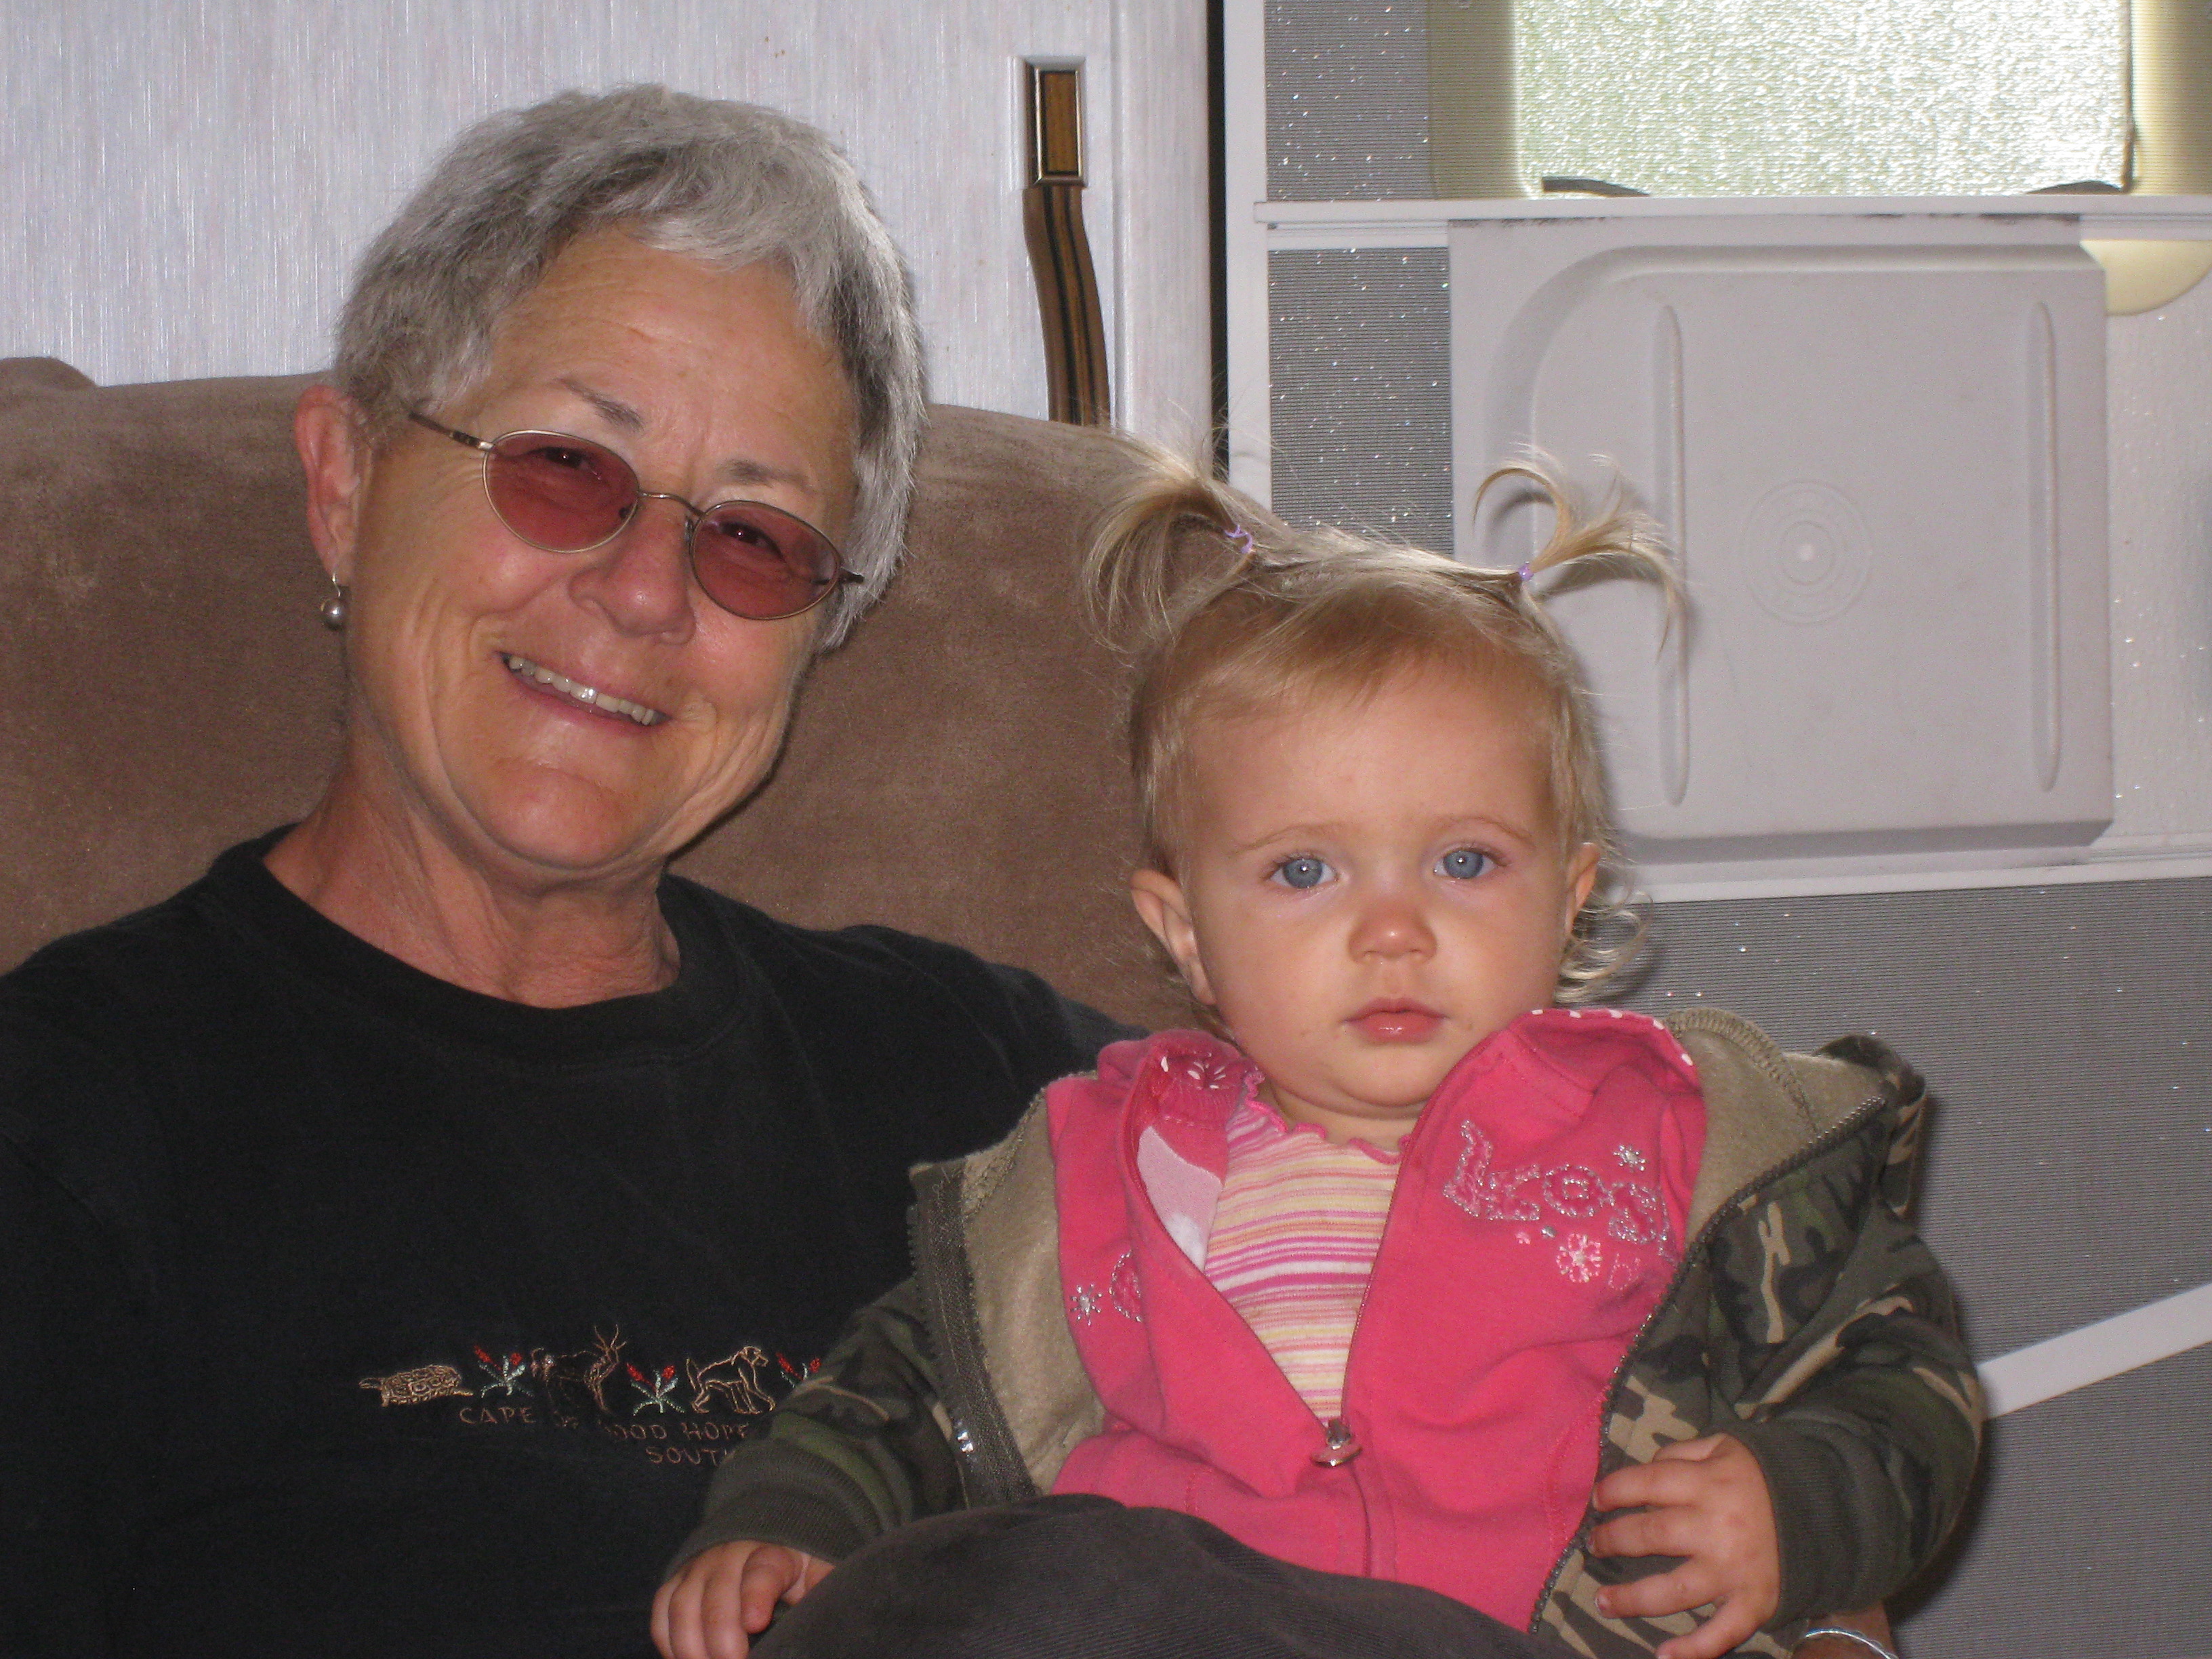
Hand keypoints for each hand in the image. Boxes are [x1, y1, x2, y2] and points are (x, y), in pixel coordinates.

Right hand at [653, 1540, 832, 1658]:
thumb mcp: (818, 1571)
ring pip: (682, 1604)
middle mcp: (728, 1556)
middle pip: (716, 1594)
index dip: (755, 1595)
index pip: (761, 1571)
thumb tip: (832, 1610)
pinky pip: (662, 1611)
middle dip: (720, 1634)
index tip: (756, 1622)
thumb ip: (823, 1588)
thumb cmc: (794, 1568)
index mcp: (771, 1552)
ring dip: (690, 1644)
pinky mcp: (676, 1583)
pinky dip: (668, 1641)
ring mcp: (698, 1569)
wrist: (761, 1537)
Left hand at [1588, 1434, 1779, 1658]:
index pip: (1645, 1484)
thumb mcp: (1727, 1447)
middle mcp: (1716, 1527)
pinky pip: (1722, 1631)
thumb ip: (1683, 1452)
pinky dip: (1694, 1649)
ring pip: (1672, 1589)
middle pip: (1650, 1534)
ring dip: (1632, 1599)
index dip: (1614, 1491)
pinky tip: (1664, 1655)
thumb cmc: (1768, 1476)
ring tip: (1604, 1601)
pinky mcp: (1755, 1603)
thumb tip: (1644, 1467)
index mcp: (1708, 1483)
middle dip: (1614, 1541)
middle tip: (1596, 1545)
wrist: (1832, 1510)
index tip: (1597, 1500)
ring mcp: (1734, 1570)